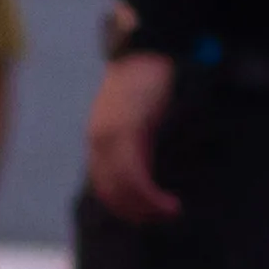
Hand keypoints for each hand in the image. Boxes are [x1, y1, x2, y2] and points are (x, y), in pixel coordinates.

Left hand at [85, 52, 182, 223]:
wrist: (148, 50)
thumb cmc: (147, 81)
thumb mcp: (136, 117)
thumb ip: (136, 142)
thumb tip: (147, 168)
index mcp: (99, 139)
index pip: (105, 186)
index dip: (126, 207)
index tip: (148, 216)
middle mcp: (99, 141)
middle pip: (111, 193)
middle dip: (136, 213)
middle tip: (162, 218)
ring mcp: (110, 138)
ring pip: (122, 190)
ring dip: (146, 208)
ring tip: (170, 212)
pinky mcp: (126, 133)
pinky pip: (134, 177)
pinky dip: (150, 196)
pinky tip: (168, 203)